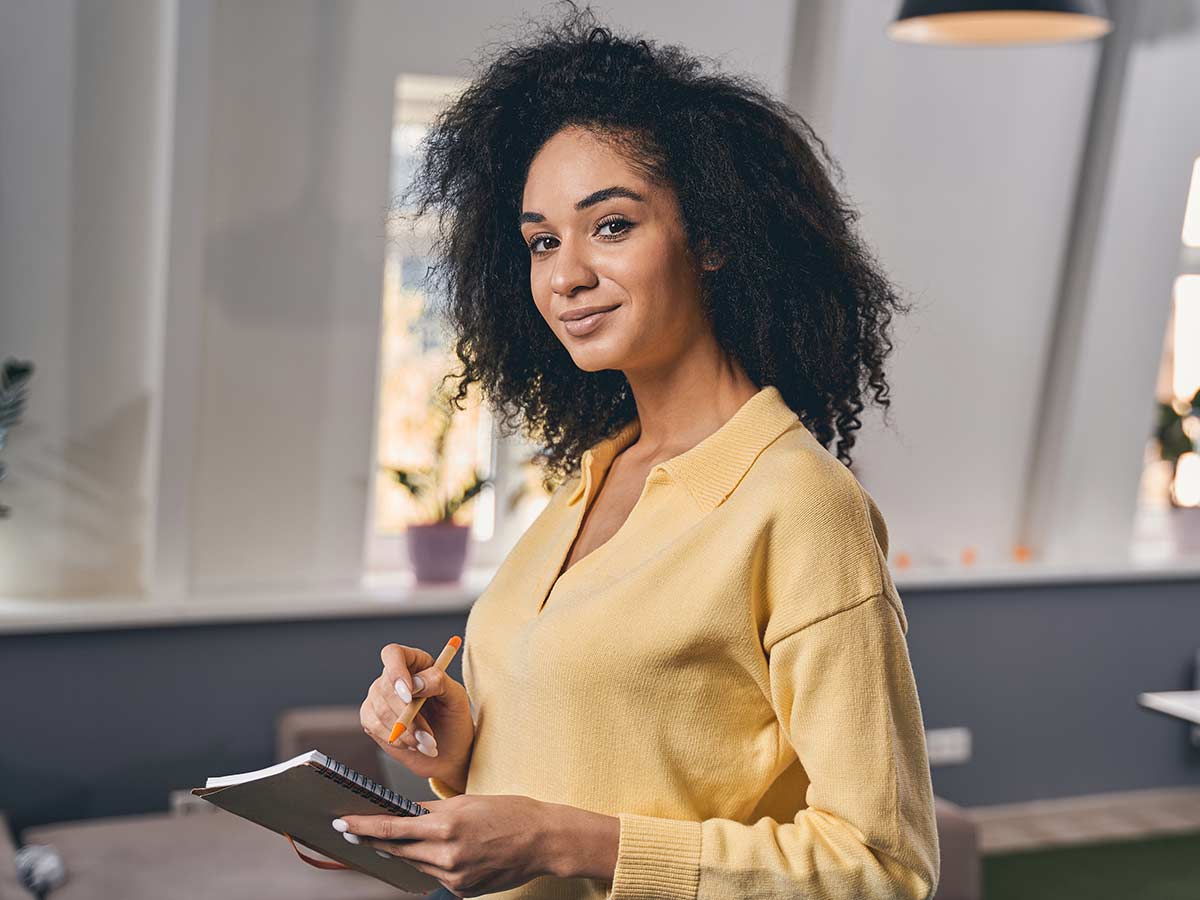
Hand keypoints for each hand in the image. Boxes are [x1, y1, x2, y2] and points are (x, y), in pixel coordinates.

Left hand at [333, 795, 554, 896]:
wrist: (543, 840)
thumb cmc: (509, 812)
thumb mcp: (466, 802)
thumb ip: (430, 809)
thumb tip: (401, 811)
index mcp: (446, 827)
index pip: (392, 828)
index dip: (364, 826)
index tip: (343, 823)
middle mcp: (447, 856)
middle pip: (398, 851)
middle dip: (377, 841)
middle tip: (356, 831)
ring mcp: (455, 878)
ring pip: (416, 865)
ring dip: (407, 853)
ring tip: (404, 837)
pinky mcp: (463, 892)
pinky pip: (437, 877)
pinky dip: (434, 864)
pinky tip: (445, 852)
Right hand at [360, 643, 474, 790]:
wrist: (448, 751)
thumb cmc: (453, 719)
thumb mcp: (456, 697)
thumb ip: (439, 682)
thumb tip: (416, 682)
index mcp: (416, 663)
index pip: (393, 654)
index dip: (396, 671)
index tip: (409, 695)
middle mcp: (393, 677)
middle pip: (385, 687)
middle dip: (408, 716)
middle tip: (429, 735)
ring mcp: (379, 697)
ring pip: (381, 711)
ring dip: (406, 732)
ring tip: (427, 742)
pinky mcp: (371, 719)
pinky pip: (373, 726)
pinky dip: (396, 739)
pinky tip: (412, 744)